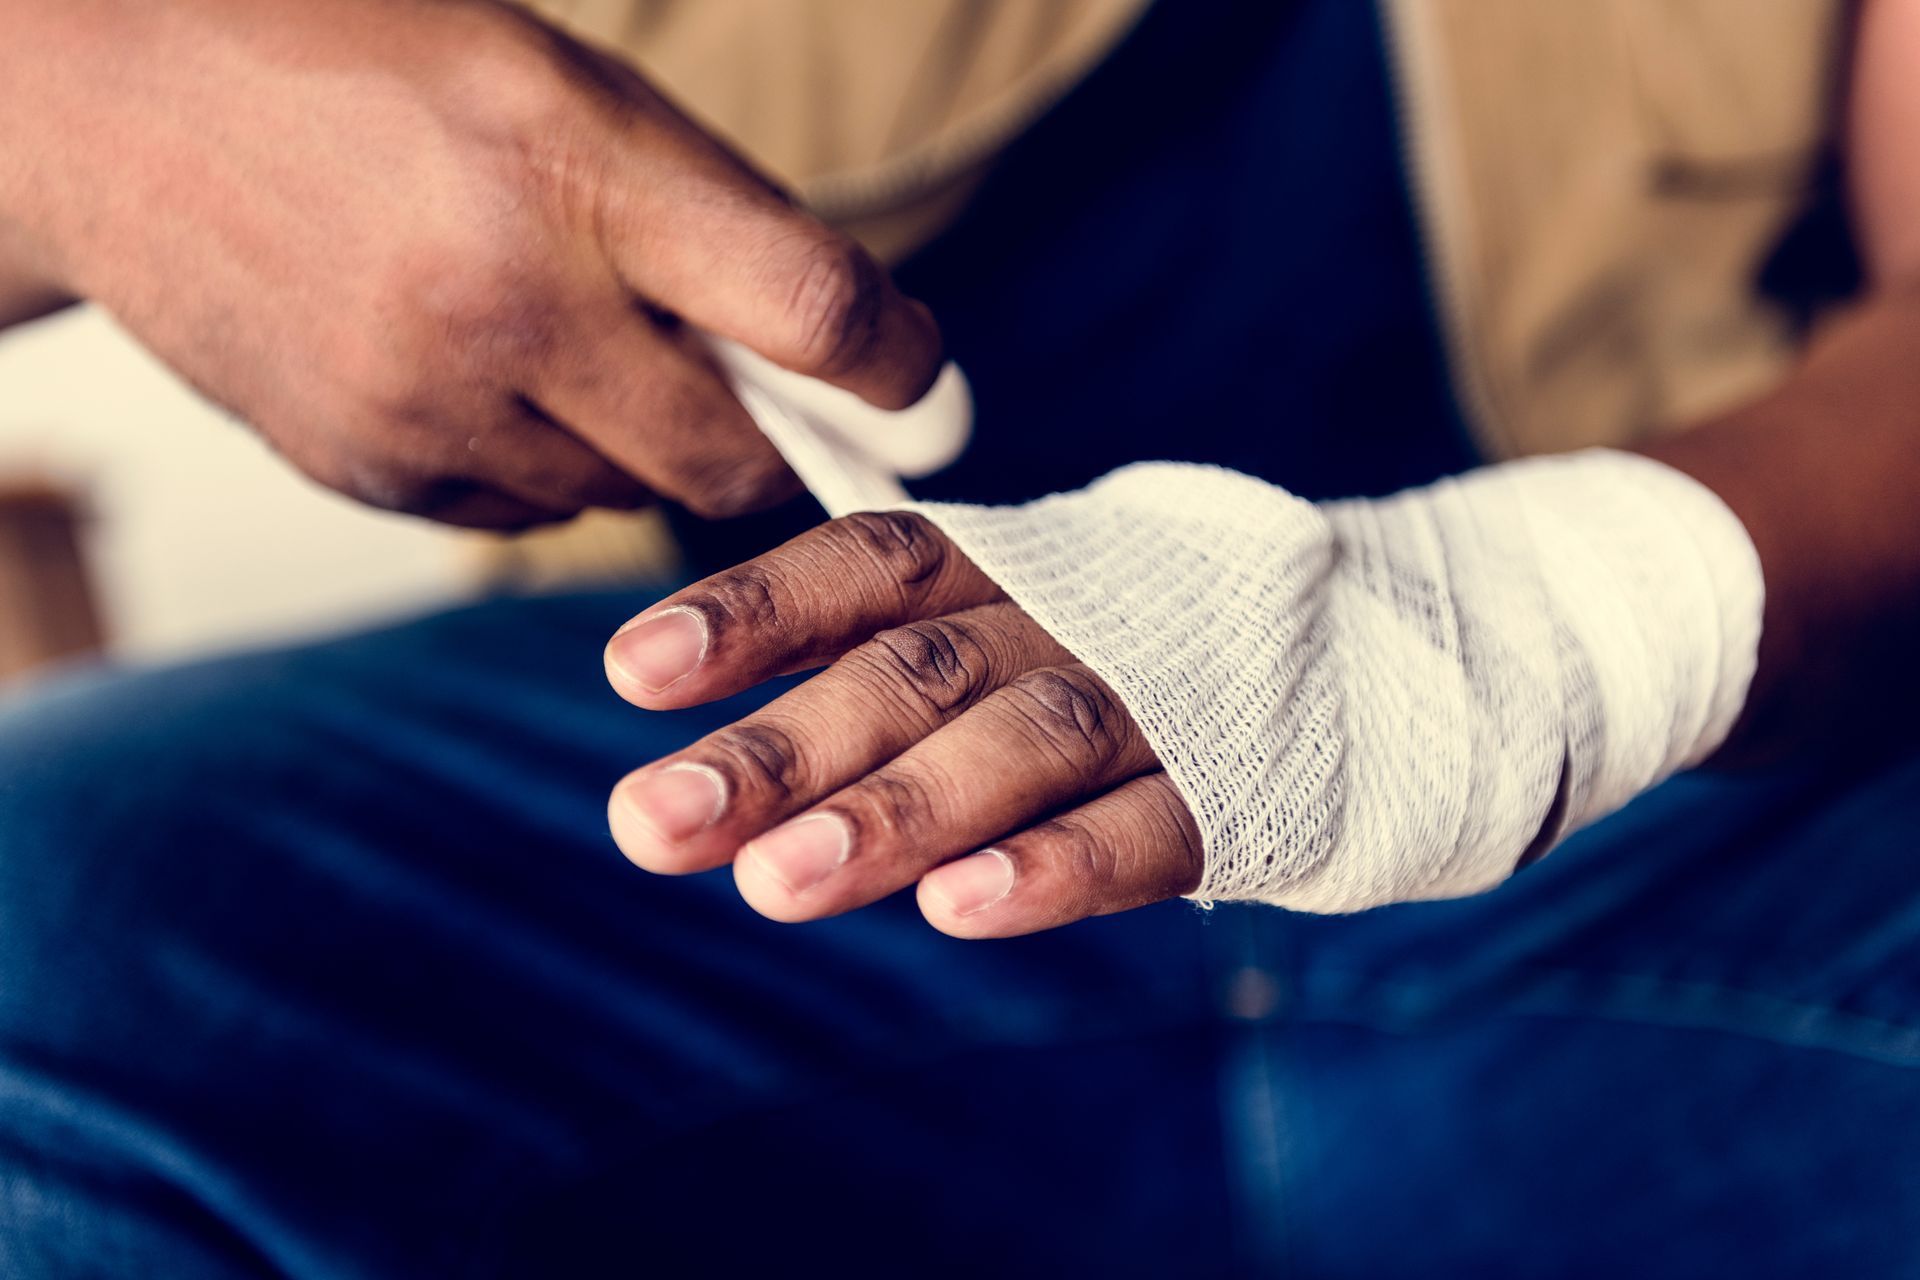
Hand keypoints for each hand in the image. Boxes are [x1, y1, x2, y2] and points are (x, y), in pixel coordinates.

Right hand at [0, 0, 937, 526]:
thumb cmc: (373, 65)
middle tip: (761, 393)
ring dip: (645, 447)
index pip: (806, 307)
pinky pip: (528, 514)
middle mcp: (499, 300)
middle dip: (768, 439)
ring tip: (575, 344)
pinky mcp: (367, 471)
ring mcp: (423, 403)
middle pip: (728, 456)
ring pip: (626, 497)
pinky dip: (547, 463)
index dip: (898, 366)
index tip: (920, 387)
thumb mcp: (562, 83)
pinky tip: (484, 374)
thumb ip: (705, 216)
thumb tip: (848, 347)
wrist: (120, 105)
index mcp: (570, 163)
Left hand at [603, 511, 1205, 937]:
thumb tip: (692, 762)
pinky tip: (962, 910)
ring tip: (778, 885)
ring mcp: (1161, 697)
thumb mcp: (1005, 629)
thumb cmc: (1126, 652)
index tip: (633, 670)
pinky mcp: (1240, 787)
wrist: (1371, 654)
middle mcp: (1069, 618)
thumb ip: (873, 676)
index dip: (753, 611)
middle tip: (651, 822)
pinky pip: (1149, 825)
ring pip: (1024, 740)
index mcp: (1003, 568)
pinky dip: (1058, 864)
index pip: (867, 567)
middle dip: (782, 748)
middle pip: (918, 670)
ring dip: (899, 809)